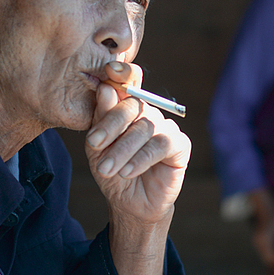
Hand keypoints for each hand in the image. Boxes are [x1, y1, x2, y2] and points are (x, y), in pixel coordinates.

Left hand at [85, 61, 190, 226]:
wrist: (128, 204)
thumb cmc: (112, 171)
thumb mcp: (97, 147)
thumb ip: (101, 118)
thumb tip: (107, 88)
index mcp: (128, 107)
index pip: (128, 82)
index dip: (122, 72)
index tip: (109, 70)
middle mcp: (148, 112)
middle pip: (133, 105)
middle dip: (111, 125)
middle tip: (94, 145)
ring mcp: (165, 127)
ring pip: (145, 127)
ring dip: (122, 150)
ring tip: (107, 169)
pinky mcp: (180, 145)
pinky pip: (161, 145)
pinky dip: (141, 158)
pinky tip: (127, 171)